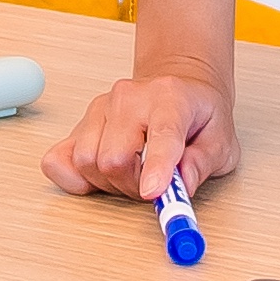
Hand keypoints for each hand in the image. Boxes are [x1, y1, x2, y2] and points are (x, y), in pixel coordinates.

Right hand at [41, 68, 236, 204]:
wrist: (179, 87)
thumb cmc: (199, 114)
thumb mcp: (222, 140)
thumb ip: (204, 164)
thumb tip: (180, 187)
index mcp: (171, 98)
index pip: (160, 136)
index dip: (156, 168)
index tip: (152, 193)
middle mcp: (130, 98)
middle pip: (114, 158)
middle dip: (134, 186)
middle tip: (153, 186)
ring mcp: (99, 109)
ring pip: (87, 163)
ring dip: (110, 184)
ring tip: (134, 175)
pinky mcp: (77, 124)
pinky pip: (58, 162)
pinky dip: (77, 178)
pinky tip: (103, 175)